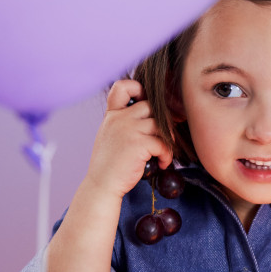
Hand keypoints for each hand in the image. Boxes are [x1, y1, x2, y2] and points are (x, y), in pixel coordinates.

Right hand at [85, 79, 173, 200]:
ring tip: (164, 153)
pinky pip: (163, 143)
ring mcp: (129, 130)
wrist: (102, 185)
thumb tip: (151, 117)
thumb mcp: (111, 136)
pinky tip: (162, 164)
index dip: (139, 89)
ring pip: (160, 124)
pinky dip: (167, 155)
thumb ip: (124, 122)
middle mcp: (120, 119)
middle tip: (166, 137)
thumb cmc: (109, 164)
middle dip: (163, 121)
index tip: (147, 106)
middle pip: (151, 106)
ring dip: (168, 140)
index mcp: (112, 115)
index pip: (123, 86)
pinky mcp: (139, 144)